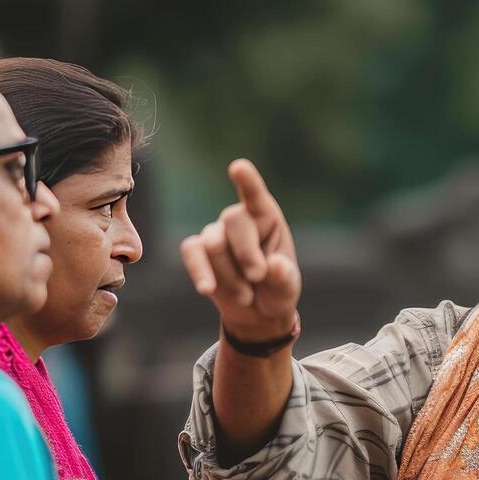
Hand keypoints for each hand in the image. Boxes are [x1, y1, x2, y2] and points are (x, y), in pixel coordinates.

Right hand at [179, 159, 301, 342]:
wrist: (255, 312)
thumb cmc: (276, 290)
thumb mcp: (286, 288)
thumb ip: (284, 278)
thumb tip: (277, 266)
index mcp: (266, 217)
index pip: (256, 196)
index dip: (248, 181)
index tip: (239, 167)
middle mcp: (238, 219)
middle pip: (233, 220)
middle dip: (246, 254)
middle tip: (258, 278)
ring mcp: (215, 233)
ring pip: (213, 245)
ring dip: (230, 276)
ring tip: (246, 296)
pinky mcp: (196, 251)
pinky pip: (192, 254)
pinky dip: (200, 272)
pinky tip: (206, 290)